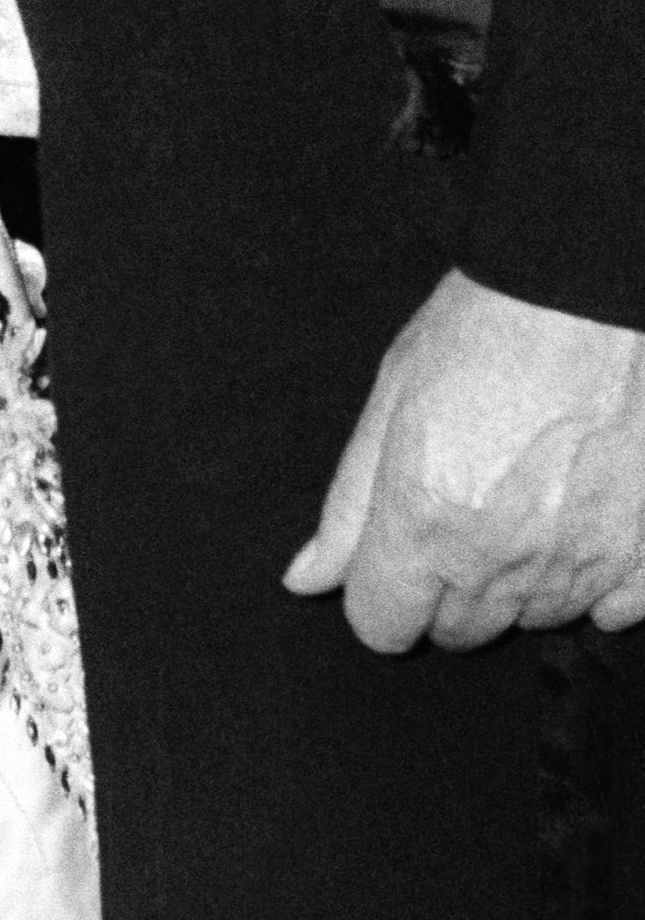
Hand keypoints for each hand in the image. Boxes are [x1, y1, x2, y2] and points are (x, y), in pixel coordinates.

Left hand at [284, 268, 644, 649]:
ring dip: (521, 583)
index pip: (382, 625)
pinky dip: (600, 586)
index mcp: (425, 522)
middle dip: (447, 589)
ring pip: (536, 620)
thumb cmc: (487, 330)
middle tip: (463, 514)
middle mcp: (503, 556)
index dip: (381, 592)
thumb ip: (349, 508)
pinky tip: (585, 530)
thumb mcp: (391, 403)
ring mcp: (585, 558)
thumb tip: (306, 580)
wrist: (588, 288)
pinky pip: (618, 611)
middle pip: (458, 631)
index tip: (394, 559)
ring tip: (527, 503)